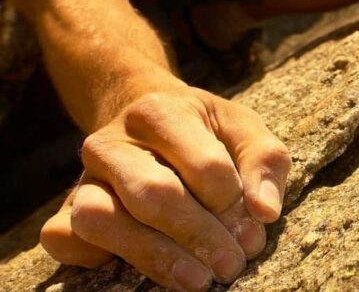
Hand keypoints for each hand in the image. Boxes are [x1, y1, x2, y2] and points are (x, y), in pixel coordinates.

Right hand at [39, 87, 290, 290]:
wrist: (147, 120)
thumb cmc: (204, 131)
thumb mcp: (242, 129)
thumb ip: (264, 161)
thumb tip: (266, 212)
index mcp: (161, 112)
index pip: (205, 165)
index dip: (233, 205)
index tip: (253, 232)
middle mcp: (112, 141)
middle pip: (154, 195)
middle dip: (200, 236)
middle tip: (232, 266)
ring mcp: (83, 176)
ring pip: (102, 219)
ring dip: (155, 257)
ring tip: (198, 280)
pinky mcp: (66, 208)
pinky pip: (65, 238)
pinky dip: (96, 258)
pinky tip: (144, 269)